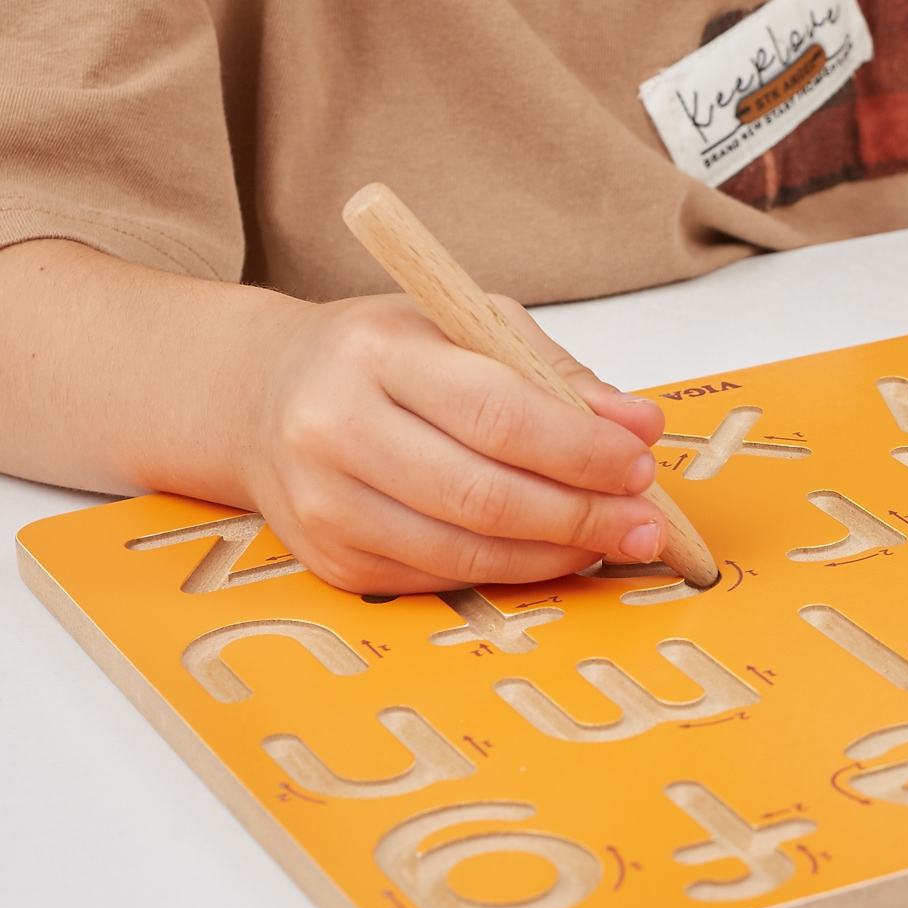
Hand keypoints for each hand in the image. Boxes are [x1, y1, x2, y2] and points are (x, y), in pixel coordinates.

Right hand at [237, 293, 668, 592]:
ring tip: (612, 540)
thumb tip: (638, 427)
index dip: (579, 449)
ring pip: (466, 551)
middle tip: (645, 521)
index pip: (497, 413)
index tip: (640, 463)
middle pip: (484, 495)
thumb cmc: (380, 358)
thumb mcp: (464, 329)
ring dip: (556, 554)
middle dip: (582, 515)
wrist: (263, 398)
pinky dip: (510, 571)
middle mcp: (335, 428)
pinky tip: (551, 553)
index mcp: (374, 352)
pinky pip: (441, 578)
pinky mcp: (330, 560)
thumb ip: (554, 376)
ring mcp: (326, 504)